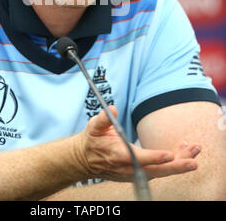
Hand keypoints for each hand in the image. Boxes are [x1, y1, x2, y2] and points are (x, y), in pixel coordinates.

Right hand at [78, 106, 200, 181]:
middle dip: (176, 166)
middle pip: (156, 170)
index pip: (139, 158)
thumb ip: (104, 118)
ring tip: (195, 150)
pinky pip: (160, 170)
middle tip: (193, 161)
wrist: (86, 159)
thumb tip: (113, 109)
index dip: (154, 157)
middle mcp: (129, 168)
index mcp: (118, 155)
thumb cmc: (92, 140)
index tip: (169, 154)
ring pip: (161, 171)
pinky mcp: (139, 173)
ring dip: (179, 162)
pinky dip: (173, 162)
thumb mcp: (94, 126)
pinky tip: (184, 151)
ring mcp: (135, 173)